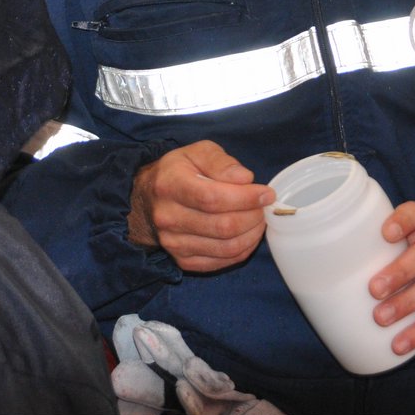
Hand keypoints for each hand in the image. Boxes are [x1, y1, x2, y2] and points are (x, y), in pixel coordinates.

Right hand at [128, 141, 274, 272]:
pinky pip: (221, 261)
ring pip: (225, 247)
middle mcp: (167, 217)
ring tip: (259, 219)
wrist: (148, 200)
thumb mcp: (197, 152)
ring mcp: (173, 243)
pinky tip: (247, 234)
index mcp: (170, 185)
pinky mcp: (182, 260)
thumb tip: (245, 179)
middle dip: (253, 217)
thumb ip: (222, 162)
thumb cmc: (179, 171)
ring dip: (251, 235)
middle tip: (264, 207)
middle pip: (222, 226)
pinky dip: (242, 250)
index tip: (266, 193)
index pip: (212, 198)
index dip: (245, 198)